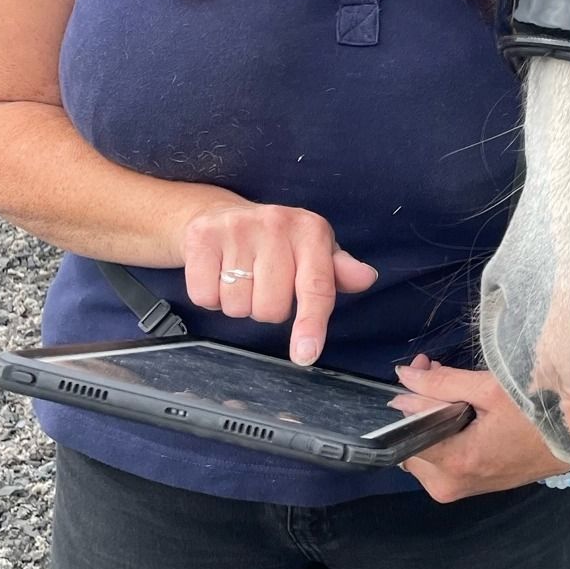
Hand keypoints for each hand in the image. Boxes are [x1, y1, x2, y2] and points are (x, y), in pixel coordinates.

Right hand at [176, 199, 377, 364]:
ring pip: (238, 306)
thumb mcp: (313, 251)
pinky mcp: (203, 237)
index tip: (306, 354)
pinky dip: (212, 298)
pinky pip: (206, 297)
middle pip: (272, 308)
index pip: (316, 286)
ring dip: (239, 304)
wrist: (223, 214)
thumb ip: (338, 271)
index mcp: (311, 230)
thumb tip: (366, 278)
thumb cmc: (277, 241)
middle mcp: (277, 223)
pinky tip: (219, 275)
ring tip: (241, 277)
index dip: (311, 324)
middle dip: (268, 309)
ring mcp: (238, 228)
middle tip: (265, 284)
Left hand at [395, 356, 569, 502]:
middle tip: (434, 369)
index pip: (407, 433)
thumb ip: (442, 383)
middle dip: (419, 405)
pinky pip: (441, 458)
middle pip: (411, 443)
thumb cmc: (538, 411)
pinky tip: (460, 406)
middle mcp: (450, 485)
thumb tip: (403, 376)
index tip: (422, 367)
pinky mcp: (470, 486)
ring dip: (431, 416)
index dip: (409, 397)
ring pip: (424, 451)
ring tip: (451, 385)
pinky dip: (443, 431)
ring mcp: (460, 490)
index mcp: (456, 463)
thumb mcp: (490, 389)